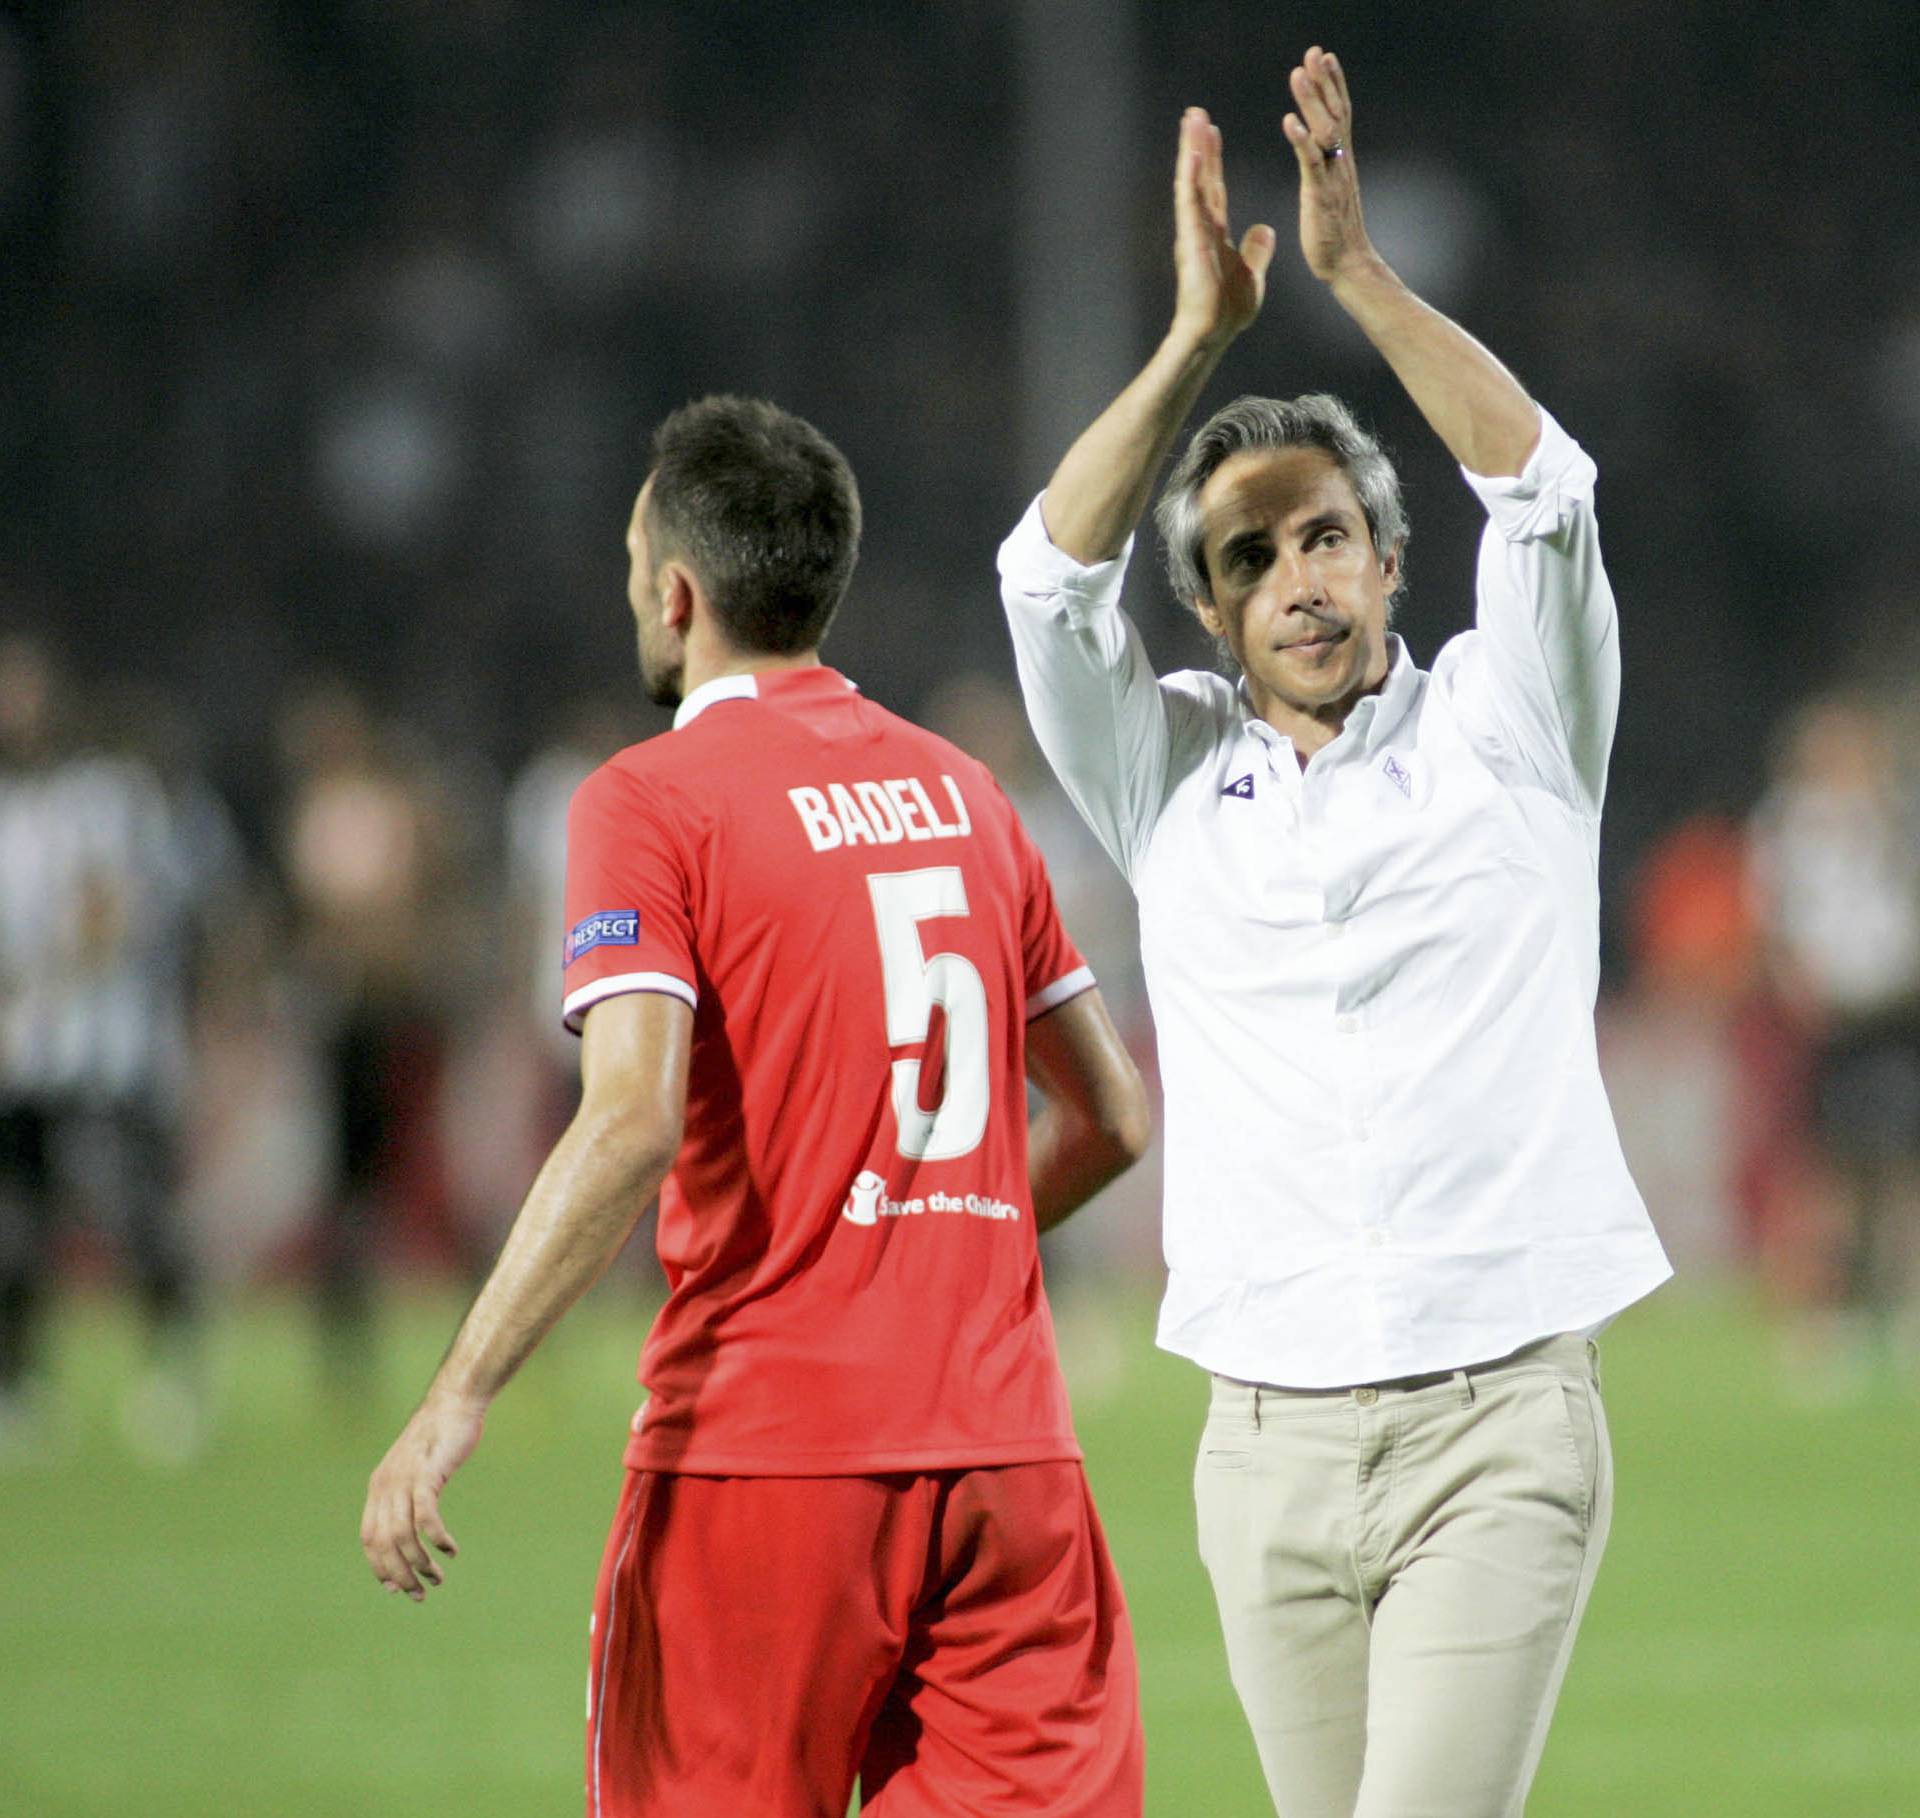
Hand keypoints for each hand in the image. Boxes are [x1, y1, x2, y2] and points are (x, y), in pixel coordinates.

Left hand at [360, 1391, 483, 1601]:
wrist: (454, 1403)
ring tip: (438, 1578)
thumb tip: (410, 1530)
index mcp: (378, 1486)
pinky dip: (436, 1539)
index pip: (369, 1539)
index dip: (380, 1567)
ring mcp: (404, 1480)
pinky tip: (450, 1549)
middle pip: (384, 1544)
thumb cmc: (439, 1437)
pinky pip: (425, 1517)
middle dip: (401, 1575)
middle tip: (421, 1594)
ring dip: (420, 1564)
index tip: (397, 1588)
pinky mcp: (426, 1475)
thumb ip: (407, 1495)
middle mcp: (385, 1485)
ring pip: (403, 1537)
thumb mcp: (415, 1469)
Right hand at [1170, 107, 1274, 349]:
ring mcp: (1193, 232)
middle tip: (1194, 112)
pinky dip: (1191, 178)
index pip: (1214, 187)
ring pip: (1192, 182)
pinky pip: (1190, 204)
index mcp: (1215, 232)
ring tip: (1191, 119)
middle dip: (1198, 144)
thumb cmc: (1228, 311)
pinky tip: (1192, 154)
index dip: (1213, 159)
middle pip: (1200, 177)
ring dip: (1190, 150)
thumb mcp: (1252, 274)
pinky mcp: (1191, 240)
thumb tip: (1265, 230)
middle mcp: (1200, 226)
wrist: (1213, 332)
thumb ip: (1256, 250)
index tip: (1212, 132)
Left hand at [1282, 47, 1374, 283]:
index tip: (1324, 56)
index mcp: (1340, 161)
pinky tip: (1289, 121)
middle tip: (1315, 51)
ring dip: (1311, 101)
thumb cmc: (1334, 235)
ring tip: (1299, 73)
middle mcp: (1340, 162)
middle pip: (1335, 112)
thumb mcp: (1329, 192)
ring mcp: (1331, 177)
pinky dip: (1300, 140)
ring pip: (1323, 131)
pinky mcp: (1319, 195)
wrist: (1348, 265)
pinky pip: (1310, 162)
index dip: (1332, 84)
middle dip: (1325, 81)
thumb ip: (1325, 169)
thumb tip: (1320, 153)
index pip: (1339, 112)